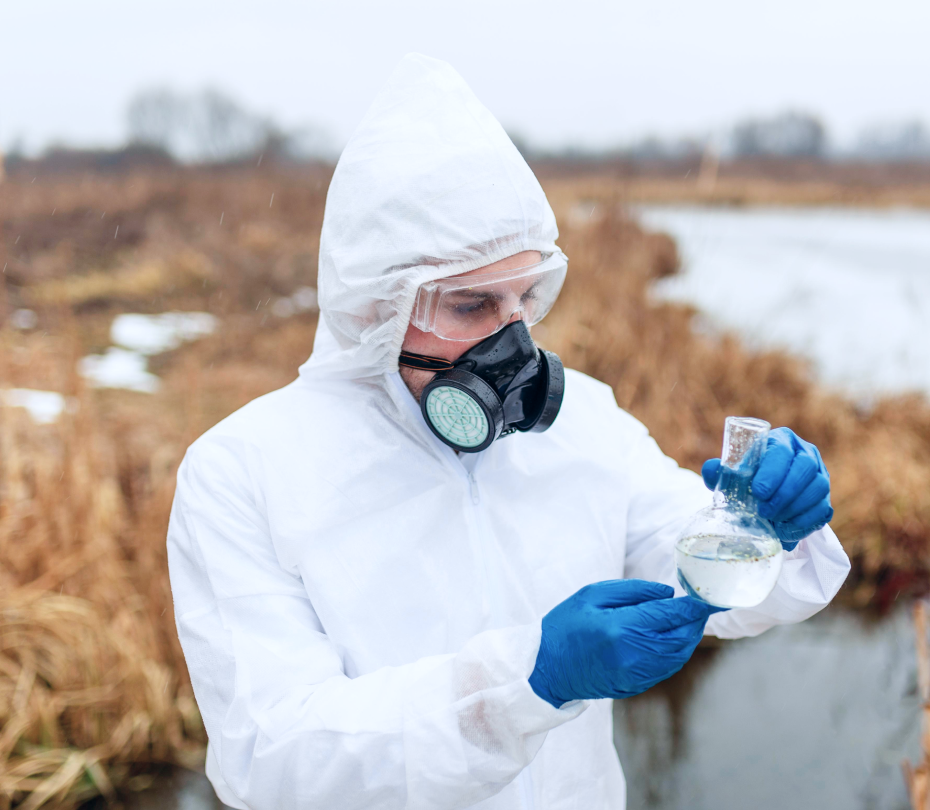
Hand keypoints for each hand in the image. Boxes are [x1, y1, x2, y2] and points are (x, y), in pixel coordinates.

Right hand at [528, 580, 722, 707]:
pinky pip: (666, 668)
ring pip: (678, 655)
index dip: (694, 606)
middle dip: (696, 621)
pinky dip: (676, 652)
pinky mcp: (635, 685)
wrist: (546, 668)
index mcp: (621, 628)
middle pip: (681, 637)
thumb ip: (633, 591)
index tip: (708, 597)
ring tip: (690, 621)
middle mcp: (634, 654)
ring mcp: (636, 674)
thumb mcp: (592, 595)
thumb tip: (668, 594)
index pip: (670, 615)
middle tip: (701, 606)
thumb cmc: (565, 625)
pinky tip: (673, 639)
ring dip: (689, 637)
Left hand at [702, 427, 832, 550]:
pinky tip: (786, 530)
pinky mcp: (825, 498)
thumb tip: (712, 470)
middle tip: (765, 511)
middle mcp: (805, 453)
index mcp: (781, 440)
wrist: (763, 497)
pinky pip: (822, 510)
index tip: (758, 492)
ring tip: (774, 520)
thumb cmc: (746, 479)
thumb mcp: (730, 474)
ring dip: (795, 508)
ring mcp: (819, 475)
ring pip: (818, 488)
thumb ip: (718, 471)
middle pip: (805, 468)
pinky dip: (804, 523)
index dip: (772, 472)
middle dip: (785, 492)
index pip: (782, 451)